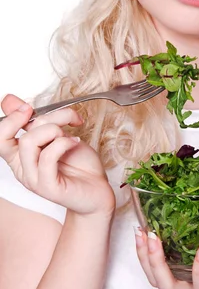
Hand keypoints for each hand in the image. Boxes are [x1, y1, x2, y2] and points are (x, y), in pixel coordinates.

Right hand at [0, 94, 115, 216]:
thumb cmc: (80, 163)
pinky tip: (75, 143)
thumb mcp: (58, 134)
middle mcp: (22, 167)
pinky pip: (47, 157)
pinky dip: (64, 143)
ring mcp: (33, 179)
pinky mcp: (48, 187)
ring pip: (28, 143)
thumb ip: (37, 120)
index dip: (9, 117)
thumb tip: (10, 100)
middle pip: (9, 135)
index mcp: (20, 155)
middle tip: (62, 120)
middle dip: (39, 118)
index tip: (29, 107)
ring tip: (70, 136)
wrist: (98, 188)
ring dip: (54, 130)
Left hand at [135, 199, 198, 288]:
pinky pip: (157, 274)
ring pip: (158, 282)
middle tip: (154, 236)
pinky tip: (142, 235)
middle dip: (157, 263)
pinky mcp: (179, 279)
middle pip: (169, 287)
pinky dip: (146, 257)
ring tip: (142, 232)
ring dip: (146, 259)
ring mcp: (186, 286)